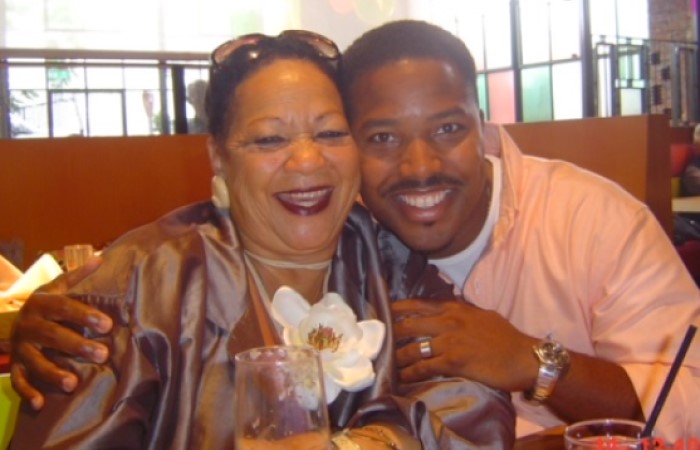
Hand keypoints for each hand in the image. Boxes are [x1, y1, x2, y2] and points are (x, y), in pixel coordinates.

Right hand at [10, 256, 111, 409]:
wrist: (11, 319)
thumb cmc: (46, 305)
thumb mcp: (57, 287)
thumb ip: (78, 276)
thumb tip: (100, 257)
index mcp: (40, 303)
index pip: (64, 308)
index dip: (85, 315)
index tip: (108, 324)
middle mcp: (28, 325)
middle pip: (53, 336)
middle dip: (77, 345)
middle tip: (103, 354)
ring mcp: (20, 347)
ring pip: (35, 362)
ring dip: (53, 373)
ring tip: (74, 383)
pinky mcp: (16, 365)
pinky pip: (18, 381)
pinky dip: (27, 393)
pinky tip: (41, 404)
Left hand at [392, 299, 538, 391]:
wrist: (524, 357)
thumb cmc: (507, 338)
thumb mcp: (482, 316)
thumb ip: (462, 313)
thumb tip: (448, 311)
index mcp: (455, 308)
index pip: (418, 304)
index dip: (398, 308)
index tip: (383, 311)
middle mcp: (448, 321)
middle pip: (408, 324)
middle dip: (390, 333)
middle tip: (377, 340)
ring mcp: (450, 341)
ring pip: (412, 347)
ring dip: (397, 356)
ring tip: (386, 362)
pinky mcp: (453, 361)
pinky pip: (424, 367)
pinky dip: (410, 373)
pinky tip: (402, 377)